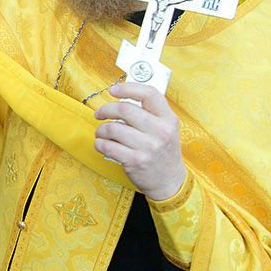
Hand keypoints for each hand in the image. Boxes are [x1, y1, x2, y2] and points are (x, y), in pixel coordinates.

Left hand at [94, 82, 184, 200]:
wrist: (170, 182)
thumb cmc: (163, 152)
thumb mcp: (167, 129)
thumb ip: (151, 113)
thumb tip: (122, 97)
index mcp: (168, 119)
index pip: (149, 93)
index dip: (128, 88)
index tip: (113, 90)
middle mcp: (160, 131)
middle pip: (125, 109)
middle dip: (106, 110)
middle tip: (100, 114)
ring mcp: (148, 146)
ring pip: (113, 128)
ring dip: (101, 129)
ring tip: (102, 133)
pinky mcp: (136, 160)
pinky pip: (108, 146)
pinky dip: (100, 143)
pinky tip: (102, 144)